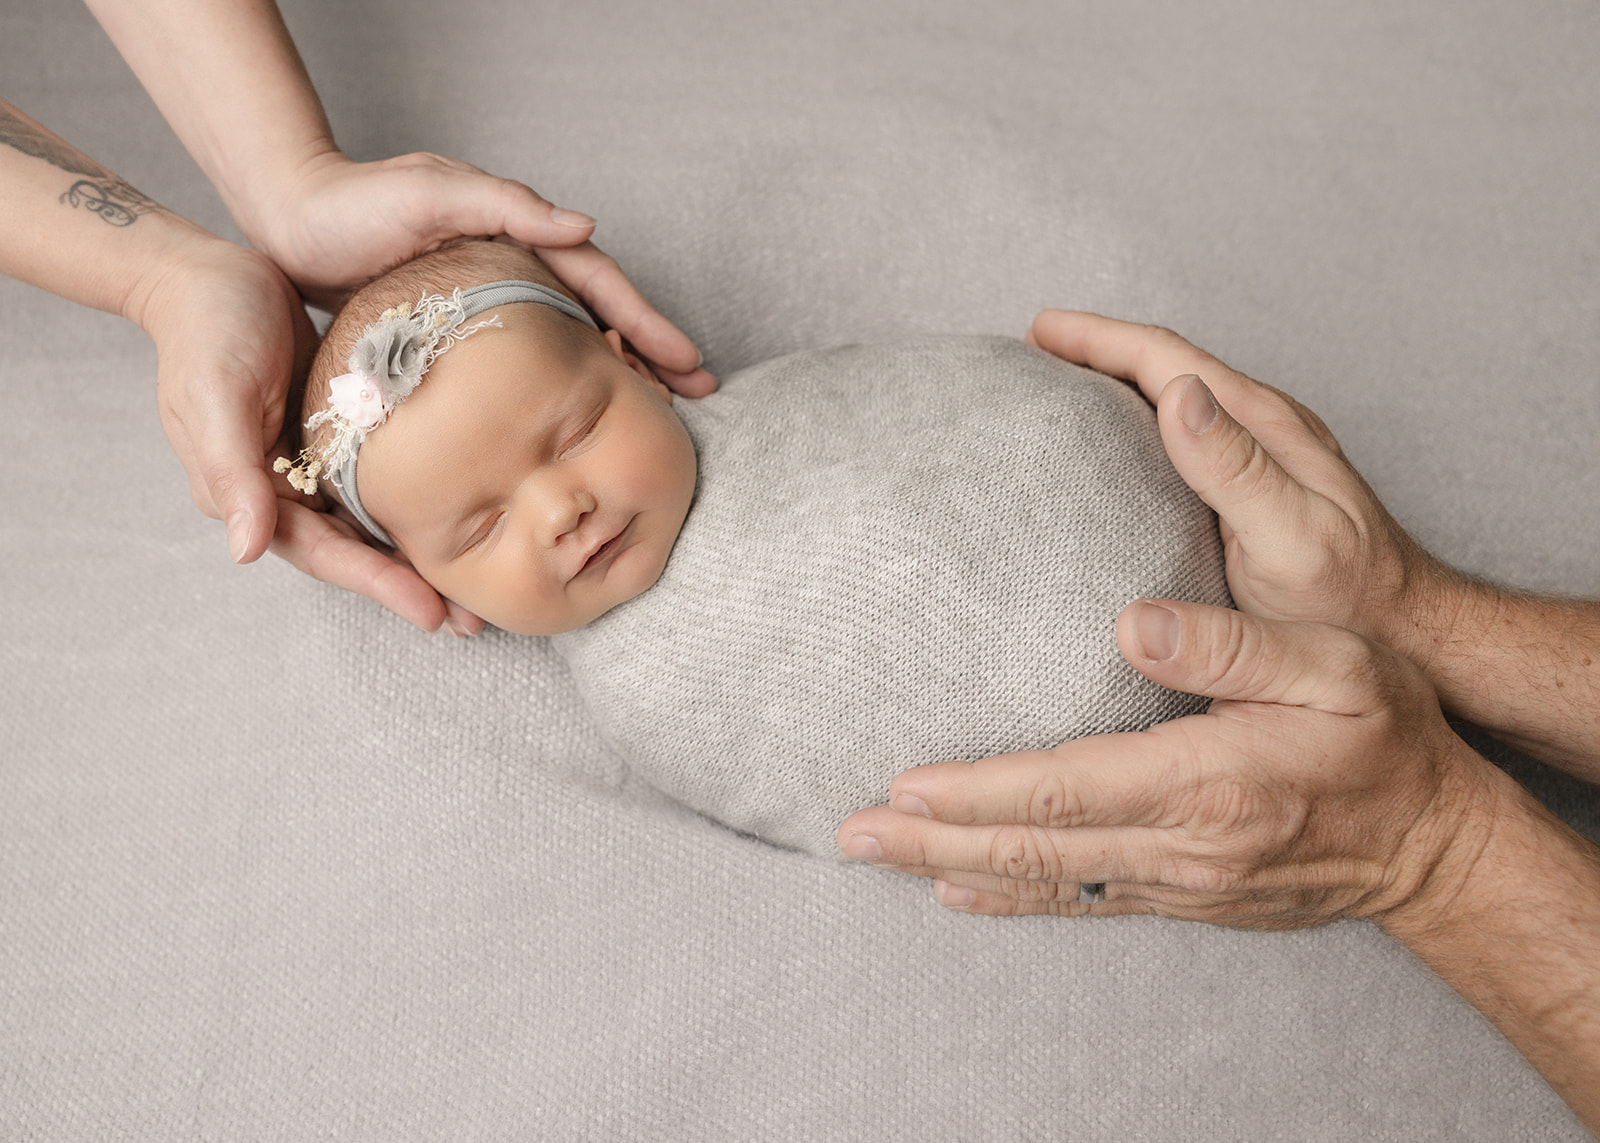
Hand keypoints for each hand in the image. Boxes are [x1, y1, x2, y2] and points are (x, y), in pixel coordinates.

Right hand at [130, 231, 482, 633]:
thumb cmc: (207, 331)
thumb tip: (246, 551)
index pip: (323, 553)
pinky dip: (417, 505)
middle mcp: (283, 491)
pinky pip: (381, 484)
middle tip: (469, 621)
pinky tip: (464, 514)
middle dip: (409, 587)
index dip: (377, 585)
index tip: (429, 613)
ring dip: (419, 556)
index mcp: (250, 495)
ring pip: (373, 525)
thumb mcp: (215, 396)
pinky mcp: (337, 436)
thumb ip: (231, 475)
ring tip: (475, 588)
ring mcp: (312, 466)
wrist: (209, 275)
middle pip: (355, 552)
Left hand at [251, 150, 713, 394]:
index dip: (648, 324)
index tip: (687, 364)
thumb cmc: (354, 204)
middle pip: (599, 314)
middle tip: (695, 396)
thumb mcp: (432, 194)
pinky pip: (528, 356)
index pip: (601, 284)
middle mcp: (514, 266)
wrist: (288, 216)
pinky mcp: (461, 326)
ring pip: (569, 338)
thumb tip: (585, 225)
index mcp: (519, 239)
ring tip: (649, 414)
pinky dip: (560, 380)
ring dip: (614, 371)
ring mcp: (491, 297)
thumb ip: (507, 206)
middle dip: (651, 352)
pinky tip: (570, 416)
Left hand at [837, 598, 1496, 927]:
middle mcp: (1179, 846)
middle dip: (931, 841)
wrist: (1433, 842)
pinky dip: (1013, 896)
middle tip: (850, 834)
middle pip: (1031, 848)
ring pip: (1044, 881)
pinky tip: (963, 890)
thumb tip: (1131, 622)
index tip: (900, 787)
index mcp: (1205, 781)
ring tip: (879, 857)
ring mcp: (1178, 882)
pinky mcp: (1184, 896)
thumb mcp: (1333, 663)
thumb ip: (1229, 644)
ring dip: (954, 868)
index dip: (975, 791)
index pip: (1063, 789)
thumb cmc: (1385, 738)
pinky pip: (1081, 900)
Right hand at [1026, 311, 1457, 670]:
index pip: (1167, 357)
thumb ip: (1239, 469)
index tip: (1039, 333)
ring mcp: (1266, 454)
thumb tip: (1179, 395)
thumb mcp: (1292, 540)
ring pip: (1178, 396)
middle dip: (1097, 350)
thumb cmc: (1350, 603)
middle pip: (1168, 365)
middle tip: (1034, 351)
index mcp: (1264, 425)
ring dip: (1117, 382)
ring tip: (1065, 387)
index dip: (1097, 339)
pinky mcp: (1260, 487)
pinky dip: (1141, 422)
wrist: (1411, 639)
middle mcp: (1265, 427)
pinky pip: (1189, 435)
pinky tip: (1120, 450)